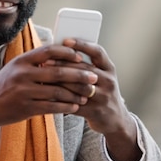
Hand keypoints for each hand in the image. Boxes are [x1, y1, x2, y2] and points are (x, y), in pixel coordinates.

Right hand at [0, 44, 98, 138]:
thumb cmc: (3, 87)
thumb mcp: (14, 69)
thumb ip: (34, 63)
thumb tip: (59, 55)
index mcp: (21, 61)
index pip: (49, 51)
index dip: (67, 53)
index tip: (81, 57)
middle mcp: (22, 74)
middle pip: (58, 72)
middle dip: (79, 75)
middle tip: (94, 77)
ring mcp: (23, 92)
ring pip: (57, 92)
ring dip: (75, 94)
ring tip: (87, 95)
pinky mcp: (25, 108)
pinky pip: (51, 107)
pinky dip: (65, 107)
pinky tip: (75, 107)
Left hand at [52, 38, 141, 160]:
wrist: (116, 120)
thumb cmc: (101, 93)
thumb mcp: (101, 77)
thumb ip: (86, 66)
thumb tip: (60, 52)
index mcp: (109, 68)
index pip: (97, 51)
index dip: (82, 45)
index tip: (65, 40)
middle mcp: (109, 81)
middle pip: (84, 68)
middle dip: (63, 64)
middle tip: (45, 61)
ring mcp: (104, 97)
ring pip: (78, 86)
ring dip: (59, 82)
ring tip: (43, 79)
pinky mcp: (96, 112)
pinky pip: (75, 104)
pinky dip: (61, 100)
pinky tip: (48, 97)